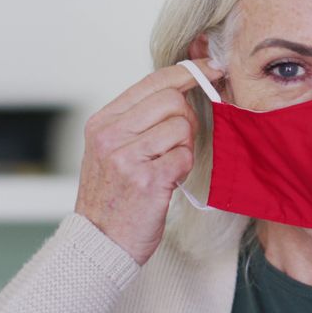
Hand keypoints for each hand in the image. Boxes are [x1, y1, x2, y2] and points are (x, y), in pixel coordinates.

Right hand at [74, 57, 225, 265]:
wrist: (100, 242)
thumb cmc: (113, 197)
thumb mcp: (112, 150)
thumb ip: (139, 119)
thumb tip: (182, 89)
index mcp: (103, 122)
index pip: (153, 81)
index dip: (188, 73)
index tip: (211, 70)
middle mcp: (111, 136)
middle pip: (172, 100)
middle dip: (187, 118)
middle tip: (178, 142)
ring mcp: (127, 158)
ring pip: (182, 126)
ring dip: (184, 146)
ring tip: (166, 165)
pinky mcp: (148, 180)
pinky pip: (185, 156)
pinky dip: (183, 168)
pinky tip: (167, 180)